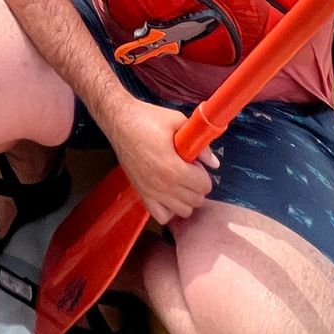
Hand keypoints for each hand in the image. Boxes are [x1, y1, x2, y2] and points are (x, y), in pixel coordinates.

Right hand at [107, 98, 217, 224]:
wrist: (119, 121)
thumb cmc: (147, 118)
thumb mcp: (177, 121)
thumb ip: (200, 144)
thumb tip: (214, 163)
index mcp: (173, 168)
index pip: (203, 186)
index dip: (203, 173)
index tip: (194, 162)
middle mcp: (163, 186)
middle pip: (196, 200)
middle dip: (198, 185)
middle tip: (188, 169)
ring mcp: (151, 192)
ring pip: (183, 211)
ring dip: (186, 198)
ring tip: (180, 180)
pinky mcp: (141, 194)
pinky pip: (162, 216)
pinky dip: (169, 209)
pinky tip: (168, 193)